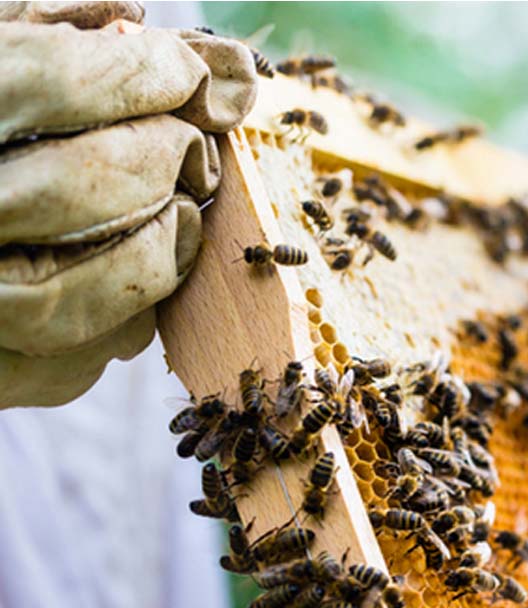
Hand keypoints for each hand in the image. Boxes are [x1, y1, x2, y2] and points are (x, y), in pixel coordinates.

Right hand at [0, 2, 256, 406]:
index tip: (192, 72)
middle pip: (83, 184)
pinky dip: (126, 317)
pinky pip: (85, 355)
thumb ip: (36, 33)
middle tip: (192, 150)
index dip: (142, 73)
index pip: (50, 79)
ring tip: (182, 216)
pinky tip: (127, 279)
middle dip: (163, 159)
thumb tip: (136, 21)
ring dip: (163, 248)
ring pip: (90, 287)